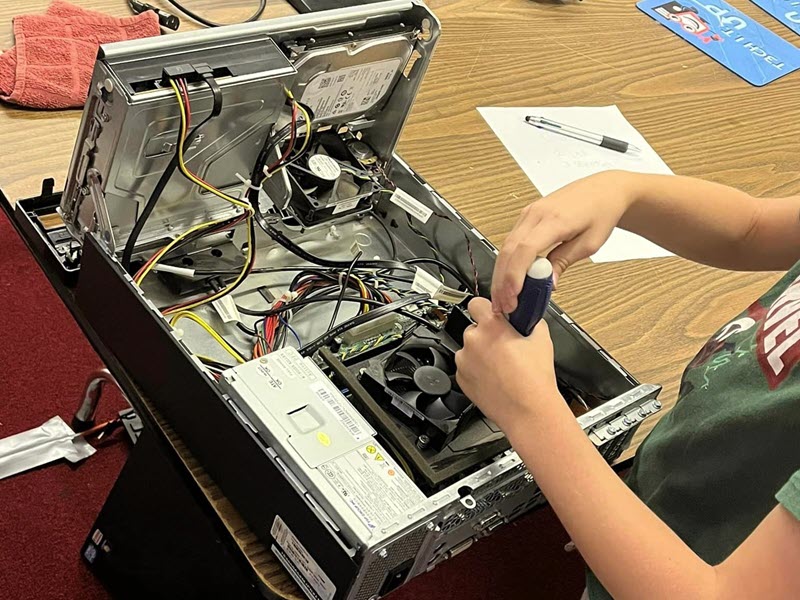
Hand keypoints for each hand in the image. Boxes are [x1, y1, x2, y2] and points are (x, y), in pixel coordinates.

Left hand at [455, 297, 563, 436]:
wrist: (528, 411)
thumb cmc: (535, 379)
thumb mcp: (542, 340)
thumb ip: (531, 321)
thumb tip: (528, 317)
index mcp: (491, 326)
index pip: (476, 303)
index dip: (486, 309)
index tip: (492, 315)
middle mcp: (473, 341)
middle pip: (474, 328)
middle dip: (487, 334)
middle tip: (504, 346)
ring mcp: (464, 360)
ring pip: (469, 349)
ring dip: (480, 353)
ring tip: (500, 366)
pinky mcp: (461, 378)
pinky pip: (466, 367)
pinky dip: (476, 370)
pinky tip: (494, 378)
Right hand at [491, 170, 637, 313]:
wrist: (604, 189)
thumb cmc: (601, 211)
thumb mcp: (590, 243)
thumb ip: (564, 261)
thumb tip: (549, 283)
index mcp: (554, 219)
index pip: (526, 249)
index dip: (516, 275)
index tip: (514, 295)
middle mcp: (536, 213)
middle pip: (509, 250)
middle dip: (503, 281)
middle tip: (504, 305)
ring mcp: (529, 213)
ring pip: (505, 247)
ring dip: (501, 274)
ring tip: (503, 298)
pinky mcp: (527, 216)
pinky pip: (510, 241)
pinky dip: (506, 262)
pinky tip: (507, 279)